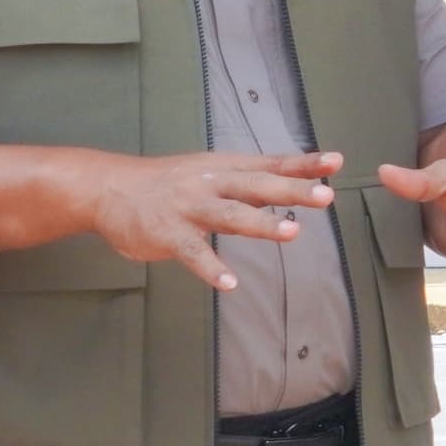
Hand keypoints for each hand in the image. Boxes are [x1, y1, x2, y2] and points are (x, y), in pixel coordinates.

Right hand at [79, 148, 341, 291]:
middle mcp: (211, 183)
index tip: (336, 162)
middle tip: (325, 196)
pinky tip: (230, 283)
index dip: (303, 164)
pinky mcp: (168, 233)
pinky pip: (193, 253)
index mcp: (225, 167)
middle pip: (257, 186)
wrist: (109, 188)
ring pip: (230, 214)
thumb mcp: (210, 172)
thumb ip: (248, 182)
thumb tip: (292, 186)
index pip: (271, 164)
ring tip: (291, 233)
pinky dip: (211, 268)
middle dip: (292, 190)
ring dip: (261, 224)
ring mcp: (189, 208)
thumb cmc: (167, 183)